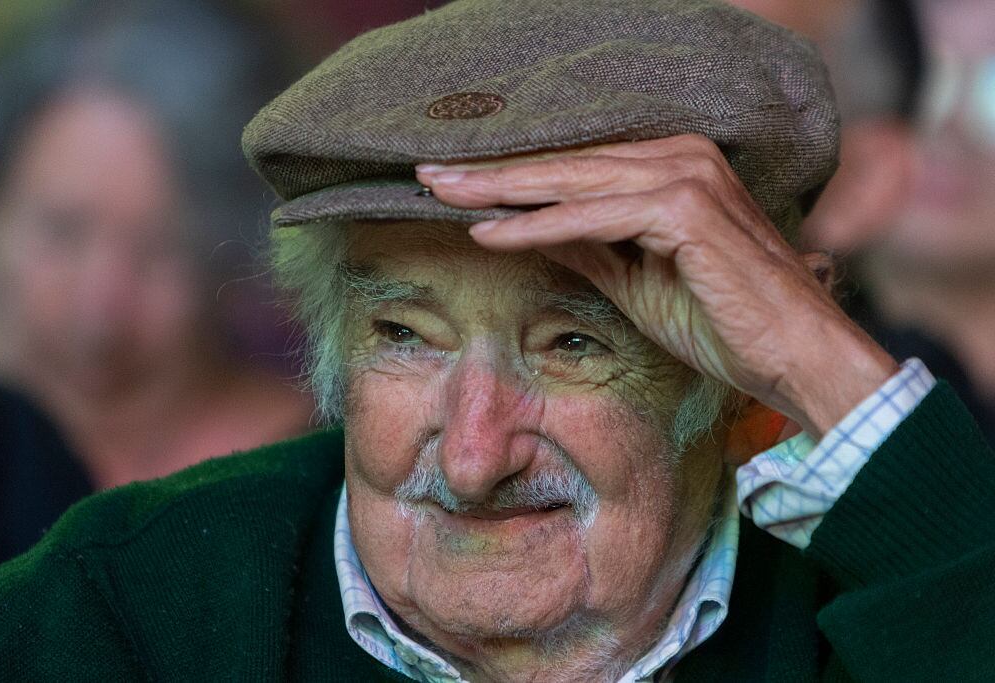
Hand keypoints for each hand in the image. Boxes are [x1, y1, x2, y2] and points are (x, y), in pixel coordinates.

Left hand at [415, 135, 898, 438]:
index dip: (510, 175)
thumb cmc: (720, 319)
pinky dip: (539, 226)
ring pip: (572, 181)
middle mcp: (679, 157)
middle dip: (490, 173)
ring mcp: (685, 177)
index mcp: (671, 166)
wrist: (791, 354)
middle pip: (564, 164)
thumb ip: (586, 245)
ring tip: (441, 194)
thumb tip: (527, 228)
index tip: (454, 183)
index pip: (574, 166)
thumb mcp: (634, 278)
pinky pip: (594, 217)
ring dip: (502, 191)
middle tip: (427, 174)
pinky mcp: (686, 209)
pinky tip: (489, 232)